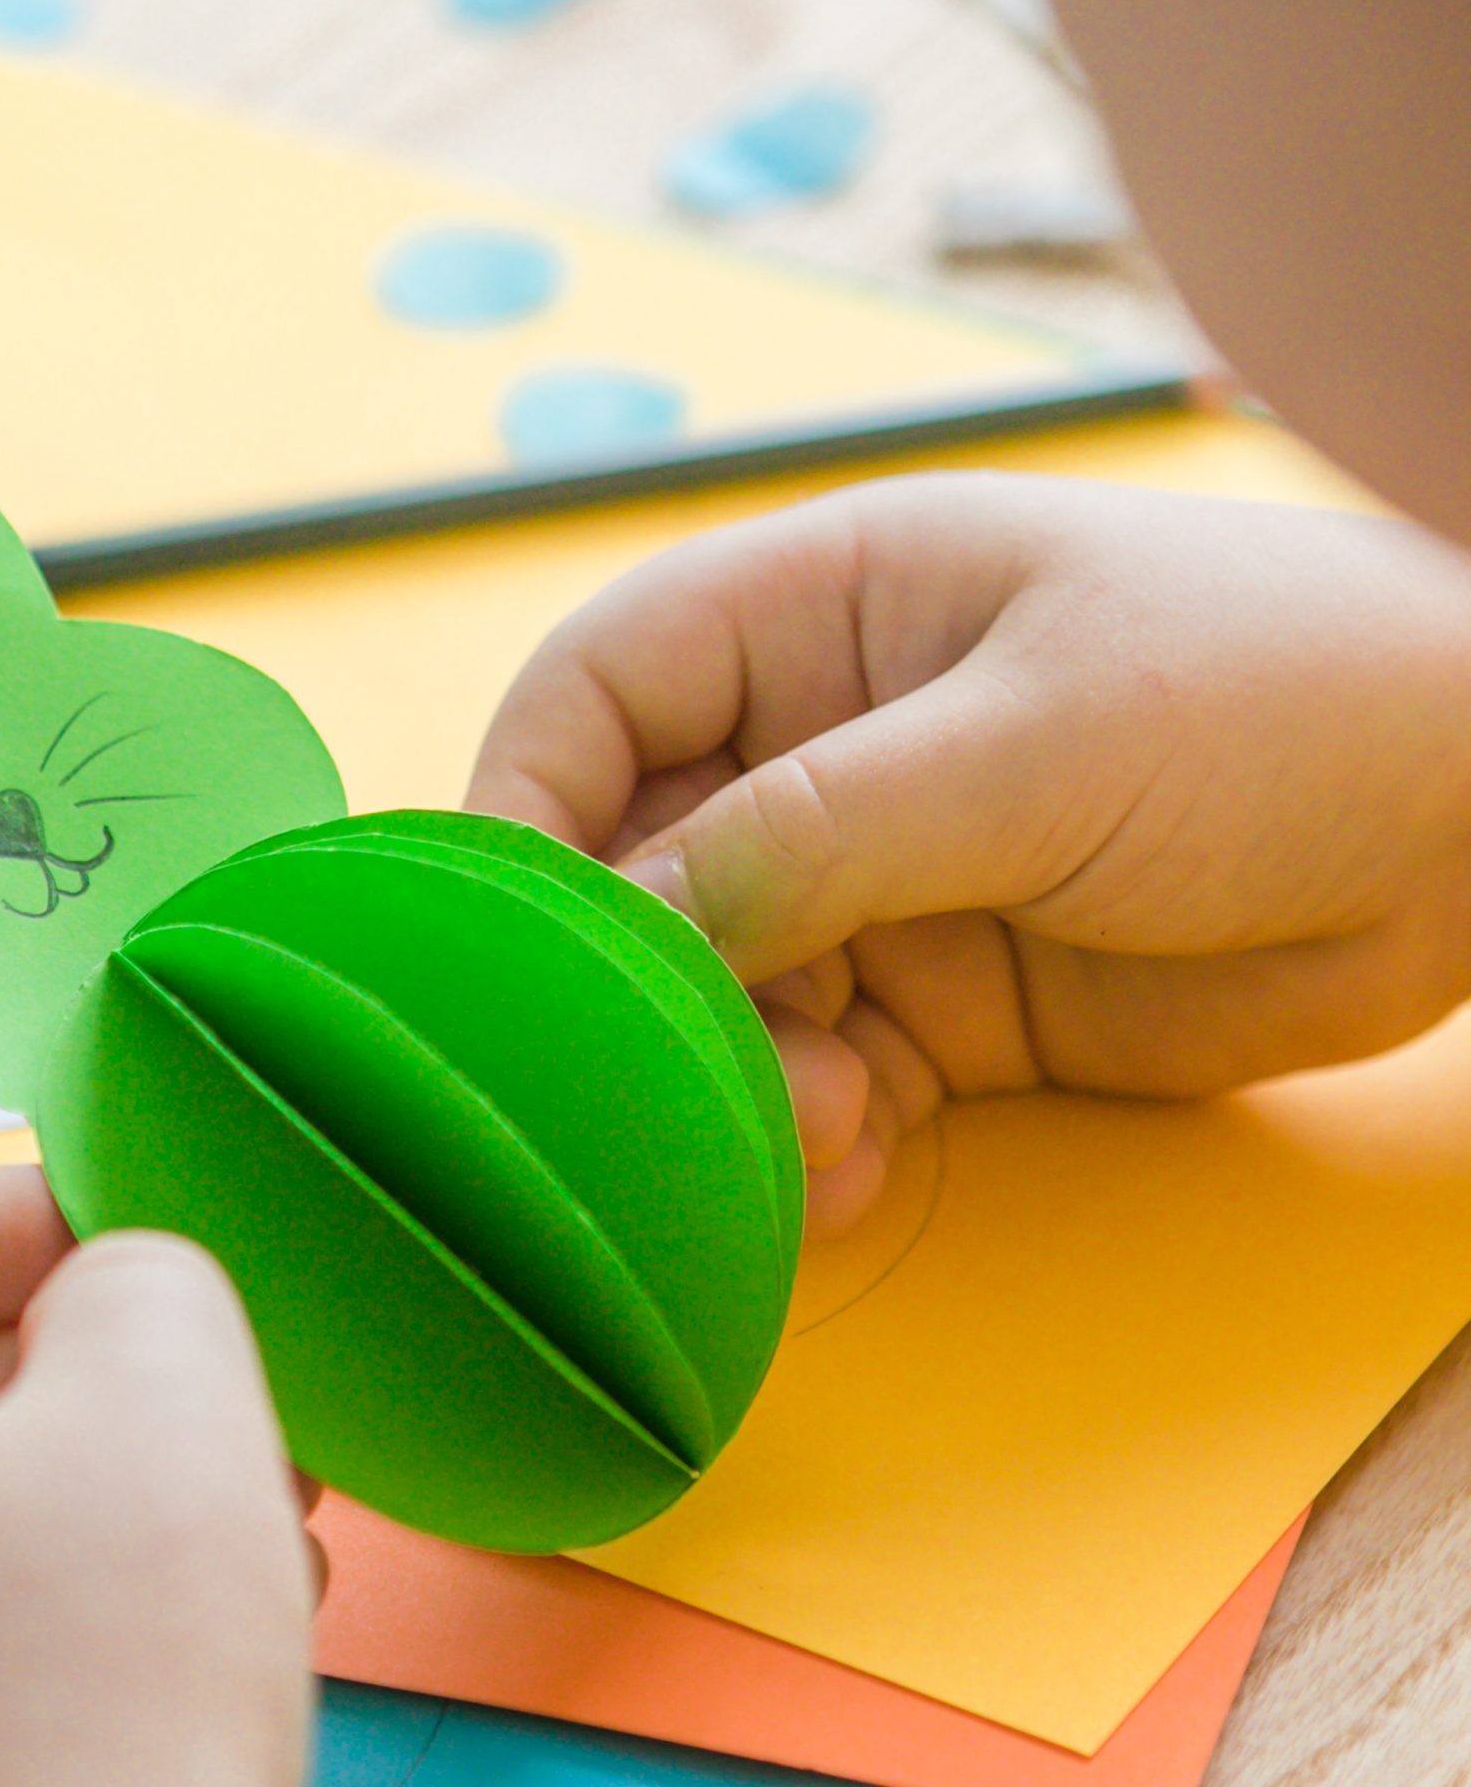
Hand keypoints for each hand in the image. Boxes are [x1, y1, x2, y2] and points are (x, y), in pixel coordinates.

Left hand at [0, 1166, 315, 1786]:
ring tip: (252, 1531)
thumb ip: (137, 1285)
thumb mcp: (162, 1407)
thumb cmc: (100, 1705)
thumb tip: (107, 1303)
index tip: (136, 1230)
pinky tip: (190, 1666)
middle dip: (75, 1366)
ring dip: (92, 1502)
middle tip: (229, 1395)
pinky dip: (59, 1624)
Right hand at [469, 472, 1470, 1231]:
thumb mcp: (1038, 740)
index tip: (502, 941)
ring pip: (717, 1003)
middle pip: (635, 871)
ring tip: (822, 1125)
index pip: (596, 693)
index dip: (524, 806)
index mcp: (819, 617)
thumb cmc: (1283, 694)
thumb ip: (817, 831)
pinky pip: (816, 1088)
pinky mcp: (941, 1010)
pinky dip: (810, 1144)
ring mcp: (877, 887)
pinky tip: (856, 1169)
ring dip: (731, 1083)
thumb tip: (630, 923)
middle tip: (678, 1075)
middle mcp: (819, 752)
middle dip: (639, 986)